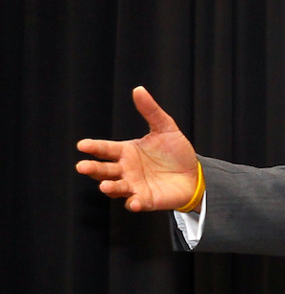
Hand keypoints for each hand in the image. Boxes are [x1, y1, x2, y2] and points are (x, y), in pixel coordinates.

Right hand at [75, 86, 200, 211]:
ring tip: (105, 186)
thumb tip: (138, 89)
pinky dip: (133, 203)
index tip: (82, 145)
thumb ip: (151, 111)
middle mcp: (125, 170)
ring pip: (115, 188)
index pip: (105, 149)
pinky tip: (134, 202)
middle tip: (82, 166)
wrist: (194, 174)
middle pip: (104, 169)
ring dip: (109, 187)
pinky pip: (136, 203)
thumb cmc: (176, 152)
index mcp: (126, 152)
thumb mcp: (166, 128)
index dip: (94, 147)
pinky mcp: (145, 200)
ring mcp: (133, 186)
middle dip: (92, 168)